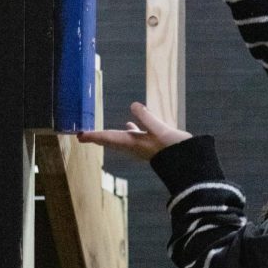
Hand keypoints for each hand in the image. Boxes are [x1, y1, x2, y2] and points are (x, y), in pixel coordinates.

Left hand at [77, 102, 191, 161]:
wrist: (187, 162)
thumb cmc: (172, 147)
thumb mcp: (160, 129)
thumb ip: (146, 117)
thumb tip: (134, 105)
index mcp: (133, 143)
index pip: (109, 137)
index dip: (94, 136)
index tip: (80, 136)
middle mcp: (134, 146)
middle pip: (111, 141)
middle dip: (97, 138)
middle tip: (82, 136)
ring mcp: (142, 147)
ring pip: (120, 140)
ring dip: (109, 136)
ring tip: (99, 133)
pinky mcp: (150, 145)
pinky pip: (133, 137)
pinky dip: (128, 131)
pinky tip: (130, 125)